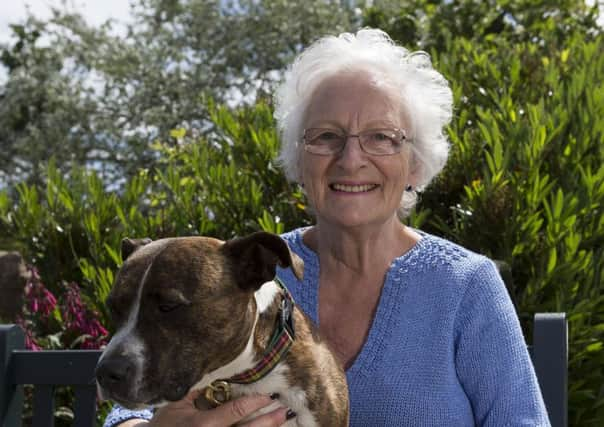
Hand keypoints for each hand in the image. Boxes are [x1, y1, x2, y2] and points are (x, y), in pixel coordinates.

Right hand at [145, 391, 293, 426]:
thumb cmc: (164, 424)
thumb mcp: (178, 403)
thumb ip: (199, 389)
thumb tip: (220, 372)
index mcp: (205, 424)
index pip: (236, 411)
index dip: (254, 402)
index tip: (268, 394)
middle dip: (268, 421)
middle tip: (283, 410)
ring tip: (281, 421)